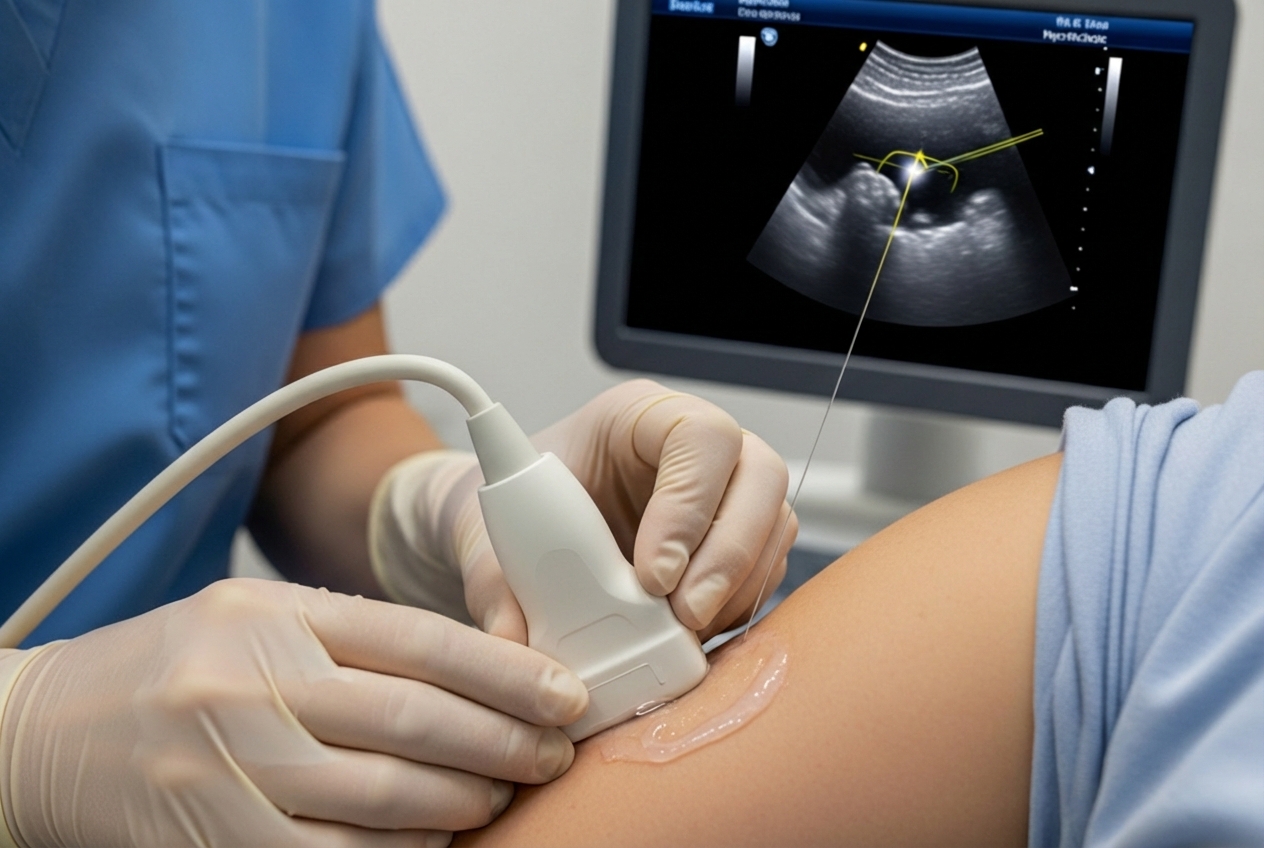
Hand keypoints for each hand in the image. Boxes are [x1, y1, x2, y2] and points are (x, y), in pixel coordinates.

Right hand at [0, 579, 587, 846]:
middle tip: (551, 753)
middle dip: (502, 742)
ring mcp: (229, 764)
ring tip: (501, 797)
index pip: (419, 640)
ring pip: (382, 796)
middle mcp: (253, 682)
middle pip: (412, 719)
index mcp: (275, 613)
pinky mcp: (214, 833)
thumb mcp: (257, 618)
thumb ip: (352, 636)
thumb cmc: (172, 665)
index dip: (506, 671)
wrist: (45, 730)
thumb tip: (474, 674)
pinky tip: (437, 844)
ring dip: (461, 804)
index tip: (564, 694)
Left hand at [371, 381, 795, 643]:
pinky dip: (735, 610)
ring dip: (736, 589)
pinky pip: (763, 571)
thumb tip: (516, 644)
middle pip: (761, 478)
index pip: (699, 438)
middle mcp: (696, 448)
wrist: (518, 537)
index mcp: (639, 417)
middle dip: (728, 557)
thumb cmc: (511, 511)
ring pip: (774, 526)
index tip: (651, 576)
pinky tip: (689, 637)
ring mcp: (725, 492)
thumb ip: (502, 586)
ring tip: (681, 635)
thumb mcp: (492, 540)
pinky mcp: (733, 542)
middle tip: (683, 617)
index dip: (688, 506)